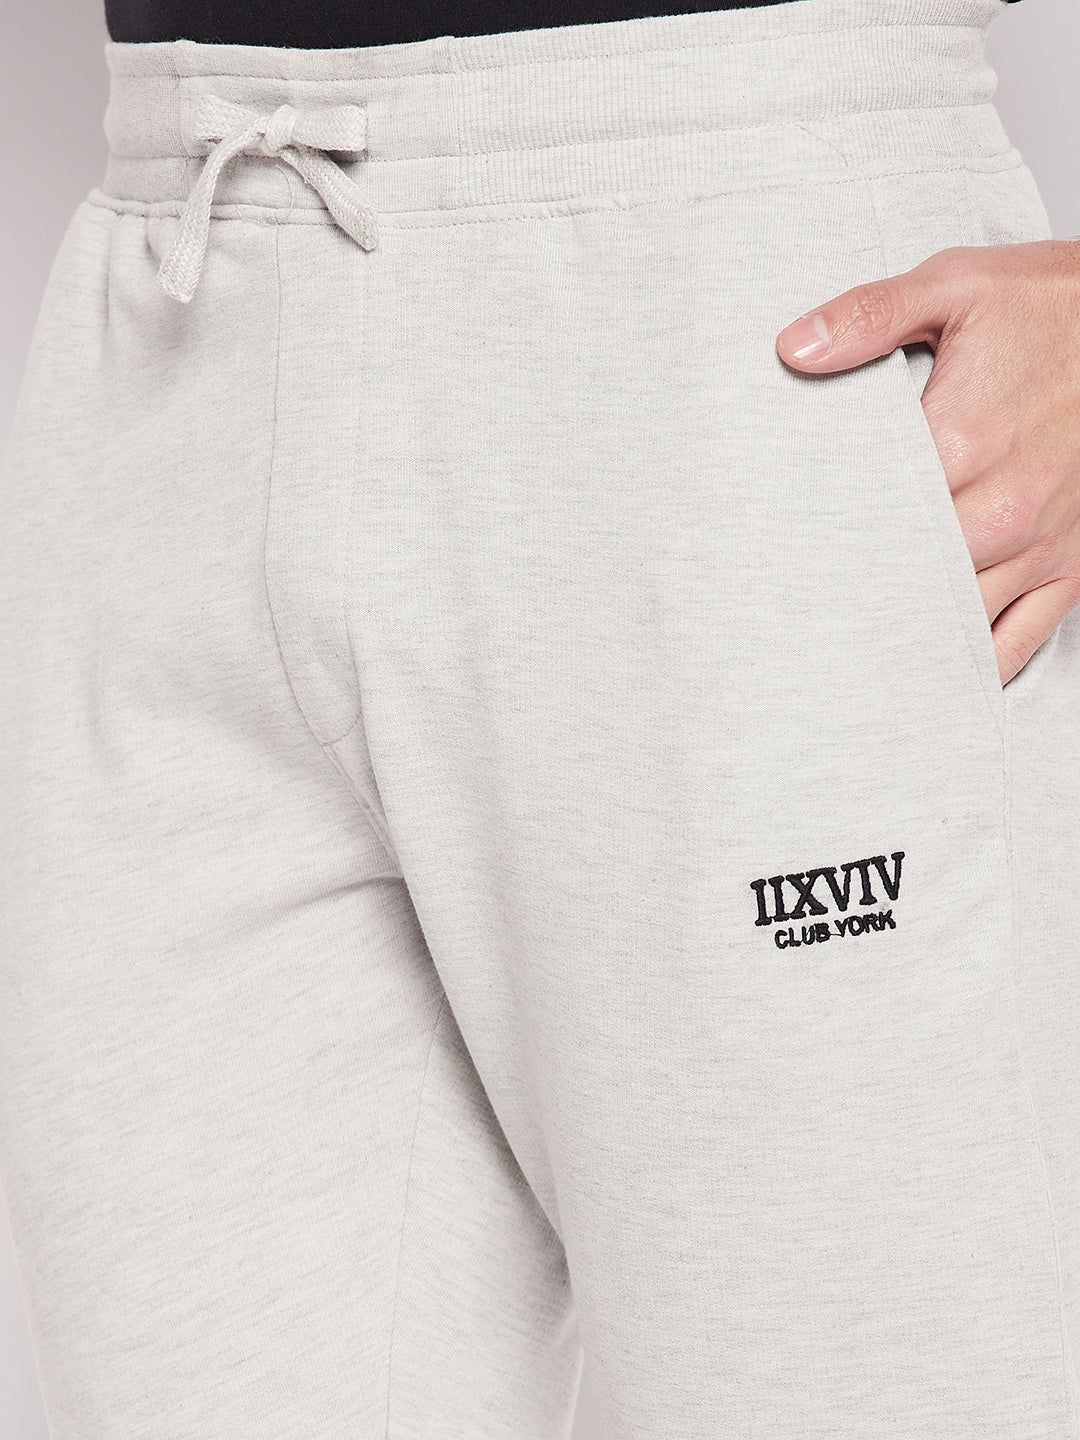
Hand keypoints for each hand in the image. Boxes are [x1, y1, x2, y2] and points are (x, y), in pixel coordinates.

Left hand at [775, 240, 1079, 685]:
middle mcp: (1001, 508)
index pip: (869, 514)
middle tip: (794, 614)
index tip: (776, 550)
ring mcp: (1039, 545)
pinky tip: (928, 674)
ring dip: (900, 635)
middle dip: (851, 595)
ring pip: (953, 620)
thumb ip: (871, 315)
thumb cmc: (1056, 304)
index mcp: (961, 442)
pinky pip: (1019, 640)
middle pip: (902, 578)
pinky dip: (973, 664)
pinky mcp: (1070, 567)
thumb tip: (794, 347)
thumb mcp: (958, 286)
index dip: (817, 536)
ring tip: (842, 655)